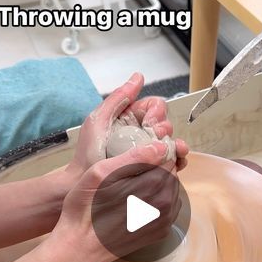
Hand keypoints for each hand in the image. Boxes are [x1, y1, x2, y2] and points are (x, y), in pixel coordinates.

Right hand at [47, 140, 180, 261]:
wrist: (81, 247)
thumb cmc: (85, 208)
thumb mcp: (100, 173)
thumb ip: (133, 157)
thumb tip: (161, 147)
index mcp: (152, 184)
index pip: (168, 157)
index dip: (156, 152)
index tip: (140, 154)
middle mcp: (164, 202)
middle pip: (171, 174)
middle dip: (158, 168)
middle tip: (134, 170)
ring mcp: (164, 220)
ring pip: (172, 190)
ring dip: (159, 184)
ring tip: (134, 185)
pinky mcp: (160, 232)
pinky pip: (169, 208)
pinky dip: (160, 201)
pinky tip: (140, 201)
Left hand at [66, 72, 188, 179]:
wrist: (84, 183)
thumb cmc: (87, 154)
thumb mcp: (98, 120)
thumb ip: (117, 98)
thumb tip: (137, 78)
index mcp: (130, 118)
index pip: (154, 106)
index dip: (156, 112)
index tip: (149, 122)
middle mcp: (140, 133)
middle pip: (165, 123)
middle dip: (164, 129)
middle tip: (154, 138)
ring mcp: (147, 151)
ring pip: (171, 141)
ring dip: (174, 143)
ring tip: (168, 150)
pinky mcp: (152, 168)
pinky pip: (172, 161)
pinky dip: (178, 159)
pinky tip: (176, 161)